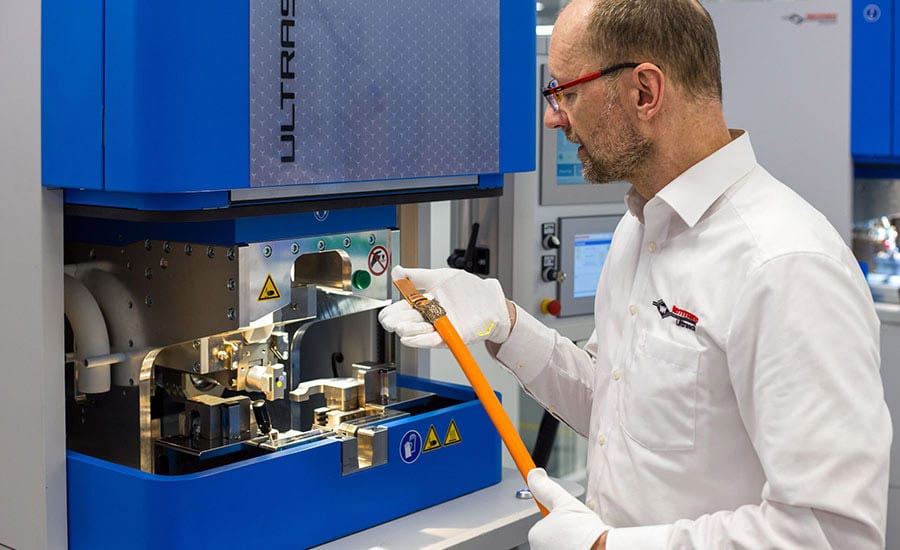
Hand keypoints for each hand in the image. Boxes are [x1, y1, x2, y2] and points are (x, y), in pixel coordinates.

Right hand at [378, 266, 511, 347]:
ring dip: (409, 329)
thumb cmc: (468, 289)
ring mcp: (437, 328)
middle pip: (402, 324)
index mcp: (422, 303)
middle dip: (396, 323)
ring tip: (412, 324)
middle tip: (394, 321)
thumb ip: (417, 276)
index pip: (399, 310)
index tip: (387, 314)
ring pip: (413, 333)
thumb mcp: (440, 277)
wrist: (490, 301)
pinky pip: (430, 341)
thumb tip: (396, 271)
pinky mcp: (448, 337)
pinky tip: (409, 338)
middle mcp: (427, 317)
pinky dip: (418, 340)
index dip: (390, 313)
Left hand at [527, 468, 608, 549]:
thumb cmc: (587, 531)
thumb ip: (547, 489)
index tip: (570, 526)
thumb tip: (534, 474)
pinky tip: (583, 549)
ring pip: (558, 547)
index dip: (559, 523)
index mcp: (536, 535)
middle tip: (577, 532)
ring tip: (581, 542)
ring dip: (567, 545)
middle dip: (562, 535)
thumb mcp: (565, 502)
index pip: (543, 526)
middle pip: (550, 539)